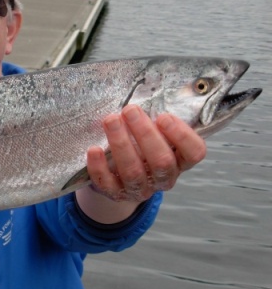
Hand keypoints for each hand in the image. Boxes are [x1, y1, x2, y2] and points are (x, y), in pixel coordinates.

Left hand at [78, 104, 206, 222]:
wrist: (118, 176)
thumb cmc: (140, 145)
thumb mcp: (154, 133)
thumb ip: (155, 121)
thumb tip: (146, 95)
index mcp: (179, 161)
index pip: (194, 153)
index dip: (182, 135)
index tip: (163, 116)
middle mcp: (163, 178)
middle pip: (161, 162)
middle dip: (145, 134)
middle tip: (129, 110)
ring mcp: (140, 189)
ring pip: (134, 171)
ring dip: (121, 144)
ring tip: (111, 120)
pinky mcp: (115, 193)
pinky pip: (107, 183)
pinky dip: (99, 167)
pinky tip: (94, 149)